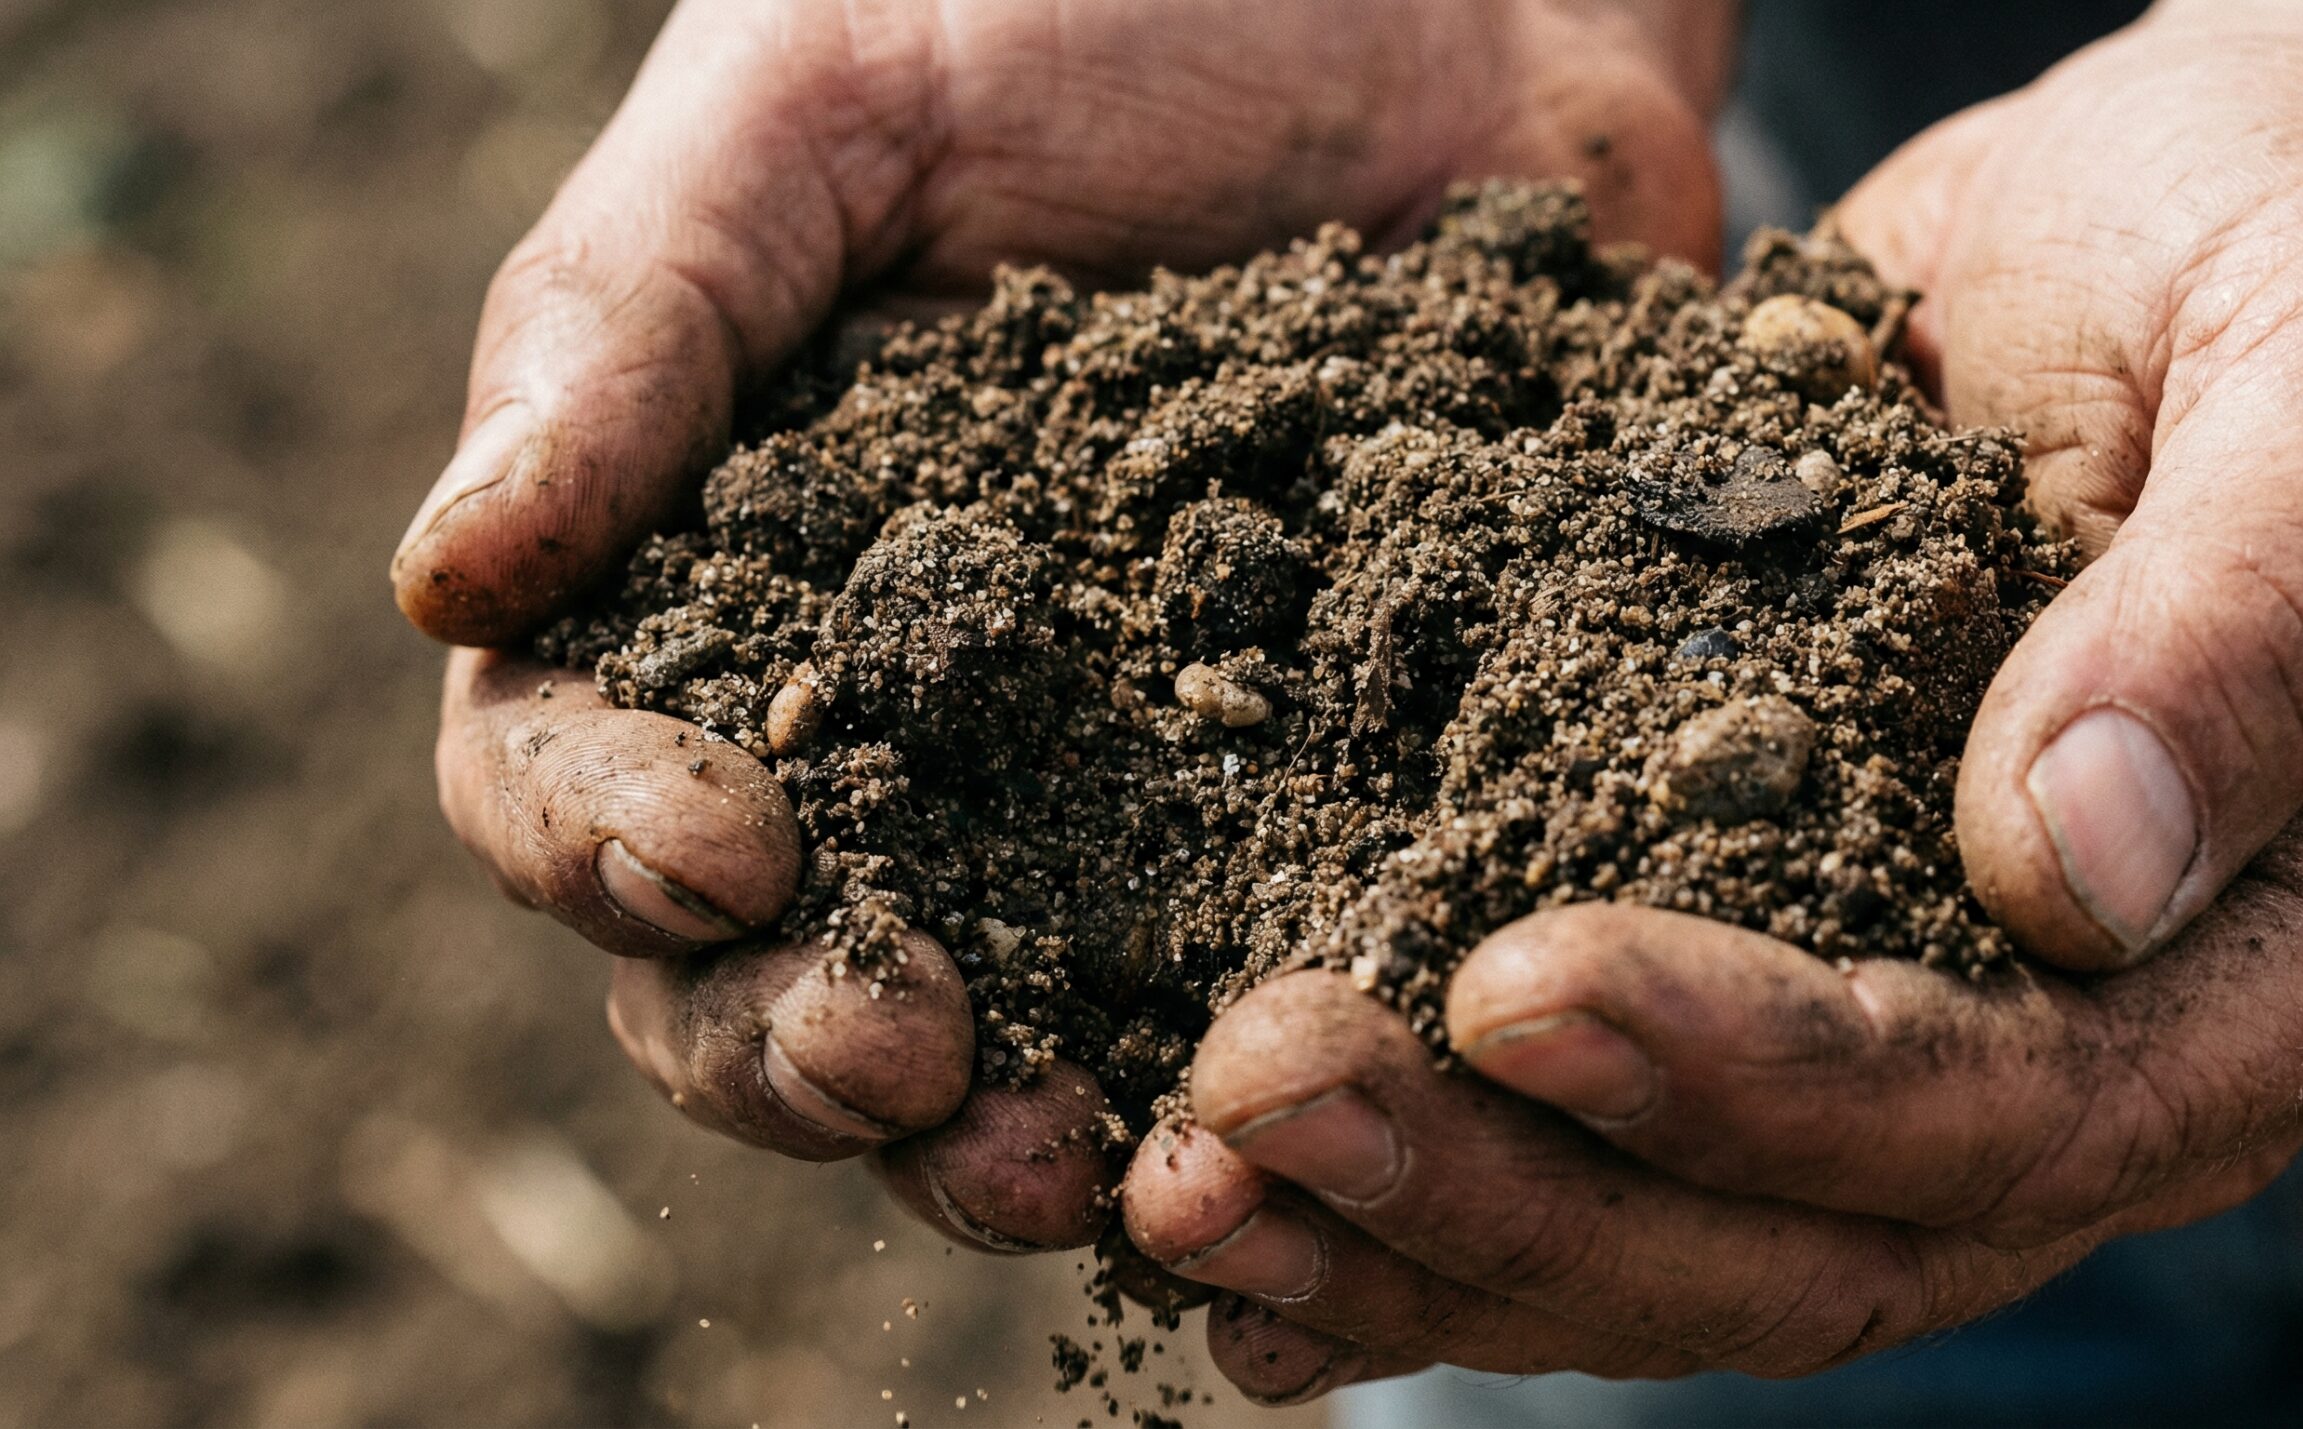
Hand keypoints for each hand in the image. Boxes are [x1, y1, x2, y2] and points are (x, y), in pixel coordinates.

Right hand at [398, 0, 1730, 1250]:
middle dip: (800, 1045)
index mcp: (724, 564)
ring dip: (1007, 1133)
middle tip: (896, 1066)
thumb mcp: (824, 100)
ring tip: (1080, 1168)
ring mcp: (1110, 771)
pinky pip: (1247, 986)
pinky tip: (1282, 1124)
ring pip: (1005, 1029)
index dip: (611, 843)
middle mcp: (899, 709)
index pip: (580, 767)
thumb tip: (446, 576)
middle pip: (769, 967)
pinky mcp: (1318, 789)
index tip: (721, 852)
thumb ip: (637, 320)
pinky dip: (1239, 1083)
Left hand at [1120, 0, 2302, 1399]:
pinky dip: (1422, 1182)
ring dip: (1422, 1223)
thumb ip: (2248, 616)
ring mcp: (1941, 1023)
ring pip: (1683, 1229)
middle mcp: (2120, 1048)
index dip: (1766, 1078)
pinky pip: (1609, 1131)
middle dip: (1522, 1189)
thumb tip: (2080, 873)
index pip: (2025, 1106)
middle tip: (1260, 1095)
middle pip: (1815, 1235)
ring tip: (1183, 1177)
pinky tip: (1221, 1214)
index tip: (1516, 980)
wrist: (2244, 201)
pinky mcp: (1793, 948)